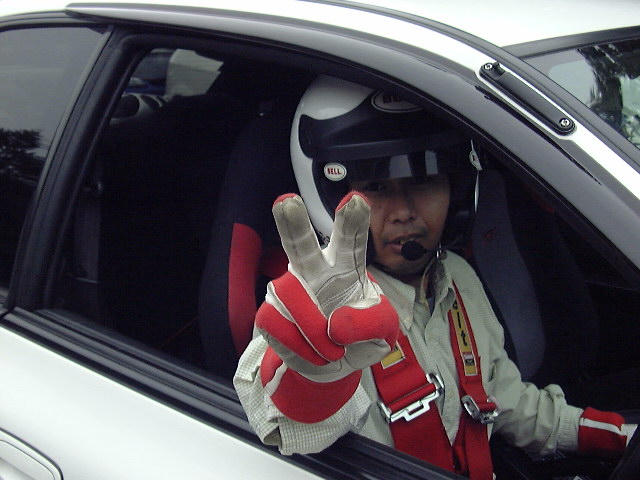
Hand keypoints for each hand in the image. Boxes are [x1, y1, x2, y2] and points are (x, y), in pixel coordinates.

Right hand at [256, 192, 398, 421]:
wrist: (334, 366)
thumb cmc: (361, 335)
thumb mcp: (383, 330)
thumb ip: (371, 323)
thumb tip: (335, 324)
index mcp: (347, 266)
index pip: (352, 240)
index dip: (352, 221)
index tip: (355, 200)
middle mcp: (314, 270)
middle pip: (302, 244)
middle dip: (293, 224)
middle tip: (287, 203)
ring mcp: (288, 290)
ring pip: (291, 300)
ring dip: (315, 333)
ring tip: (332, 348)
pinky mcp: (270, 313)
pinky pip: (279, 328)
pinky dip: (301, 350)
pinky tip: (312, 352)